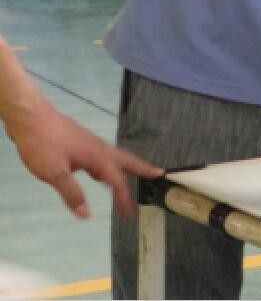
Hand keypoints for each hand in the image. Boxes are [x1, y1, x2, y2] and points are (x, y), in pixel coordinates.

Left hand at [6, 100, 159, 218]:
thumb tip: (86, 214)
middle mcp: (99, 149)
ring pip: (116, 156)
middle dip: (143, 168)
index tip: (131, 214)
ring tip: (137, 172)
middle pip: (127, 160)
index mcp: (97, 157)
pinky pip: (104, 154)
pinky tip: (102, 169)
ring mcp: (91, 143)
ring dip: (128, 165)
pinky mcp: (81, 141)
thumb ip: (72, 193)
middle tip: (159, 174)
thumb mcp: (54, 174)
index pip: (116, 182)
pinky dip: (112, 164)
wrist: (30, 118)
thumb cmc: (43, 145)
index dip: (124, 199)